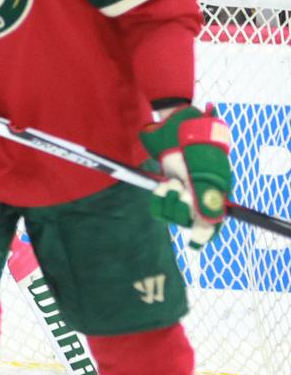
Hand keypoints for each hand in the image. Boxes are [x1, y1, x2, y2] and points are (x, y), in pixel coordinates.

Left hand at [140, 104, 233, 248]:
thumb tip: (209, 223)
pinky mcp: (167, 189)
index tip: (193, 244)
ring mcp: (183, 194)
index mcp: (216, 196)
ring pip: (172, 216)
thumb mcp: (204, 174)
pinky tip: (162, 185)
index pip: (212, 225)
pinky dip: (159, 198)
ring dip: (169, 200)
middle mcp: (199, 198)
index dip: (203, 236)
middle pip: (188, 222)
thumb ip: (206, 197)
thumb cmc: (197, 150)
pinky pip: (159, 207)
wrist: (178, 131)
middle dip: (181, 208)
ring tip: (172, 183)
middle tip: (180, 189)